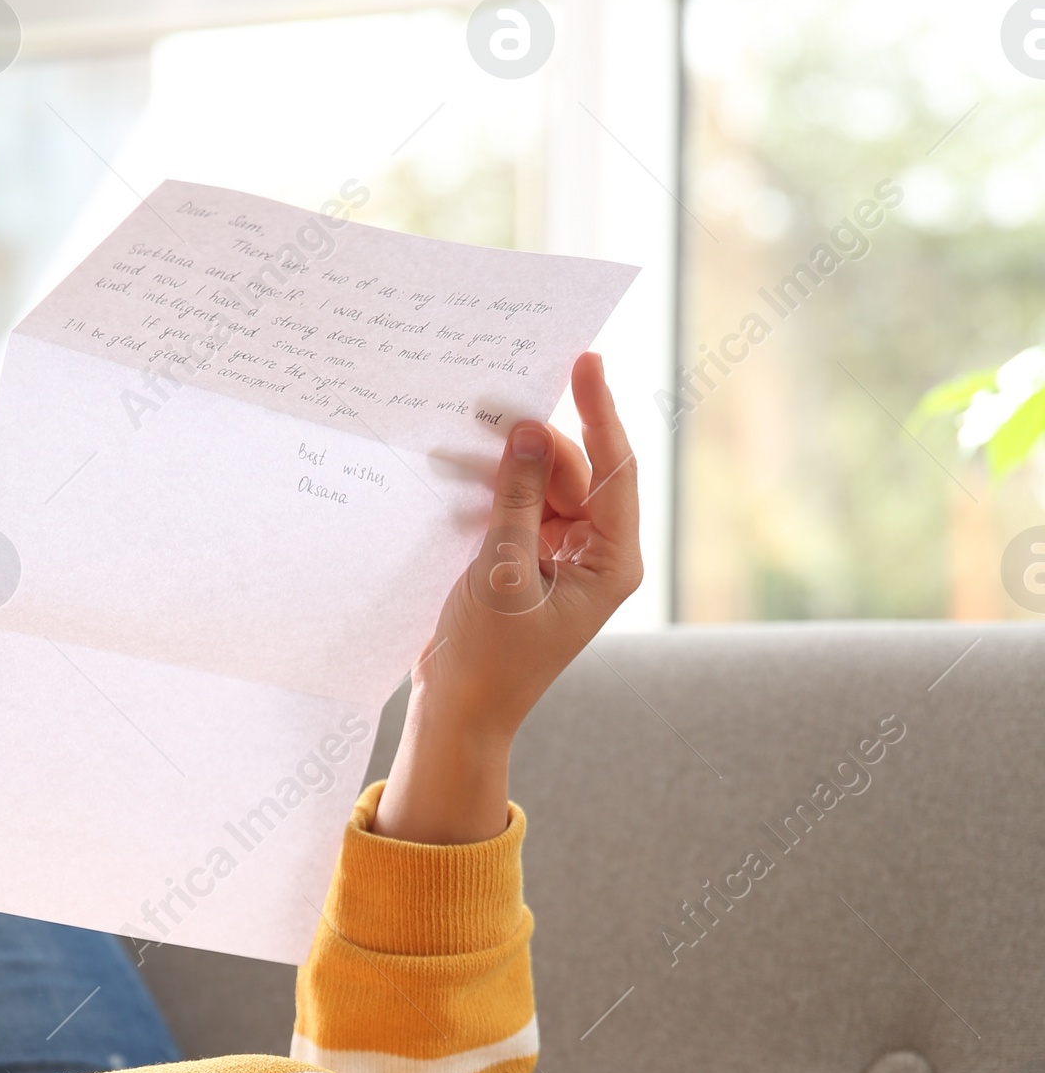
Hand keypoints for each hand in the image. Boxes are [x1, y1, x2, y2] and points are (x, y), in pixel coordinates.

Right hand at [374, 354, 640, 843]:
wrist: (459, 712)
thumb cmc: (488, 658)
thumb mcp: (501, 571)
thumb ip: (515, 498)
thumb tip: (525, 431)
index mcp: (612, 562)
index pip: (616, 469)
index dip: (600, 410)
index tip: (584, 359)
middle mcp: (596, 553)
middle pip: (574, 470)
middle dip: (532, 441)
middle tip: (485, 406)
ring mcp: (561, 554)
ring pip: (540, 483)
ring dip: (503, 465)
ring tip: (457, 445)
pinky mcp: (528, 558)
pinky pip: (517, 505)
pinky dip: (491, 489)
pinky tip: (456, 472)